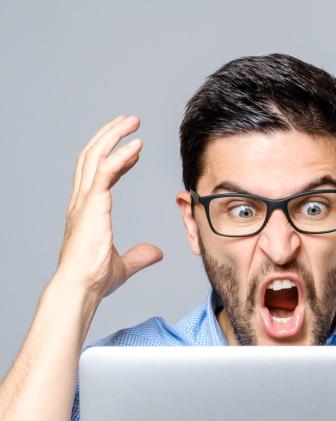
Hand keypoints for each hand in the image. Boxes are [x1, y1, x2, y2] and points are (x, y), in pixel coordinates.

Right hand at [56, 115, 162, 299]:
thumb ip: (140, 256)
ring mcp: (84, 201)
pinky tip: (136, 146)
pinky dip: (120, 155)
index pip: (98, 175)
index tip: (134, 150)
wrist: (81, 287)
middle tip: (129, 121)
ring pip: (95, 156)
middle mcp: (81, 201)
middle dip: (109, 135)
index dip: (116, 159)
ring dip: (113, 135)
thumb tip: (156, 253)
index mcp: (86, 211)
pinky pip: (105, 171)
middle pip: (91, 156)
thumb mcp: (124, 265)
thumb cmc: (94, 279)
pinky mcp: (91, 204)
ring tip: (132, 121)